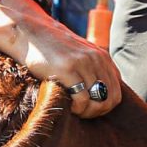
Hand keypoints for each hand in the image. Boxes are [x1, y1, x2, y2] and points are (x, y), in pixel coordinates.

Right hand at [4, 5, 124, 117]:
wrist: (29, 33)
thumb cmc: (52, 49)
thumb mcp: (80, 54)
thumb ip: (94, 69)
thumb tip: (103, 96)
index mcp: (103, 57)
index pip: (117, 91)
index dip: (105, 106)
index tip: (89, 108)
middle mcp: (97, 59)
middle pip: (110, 99)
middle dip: (97, 112)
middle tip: (82, 113)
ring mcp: (83, 64)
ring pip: (97, 102)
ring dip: (86, 112)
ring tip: (74, 110)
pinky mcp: (67, 70)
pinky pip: (82, 99)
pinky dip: (77, 109)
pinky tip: (67, 106)